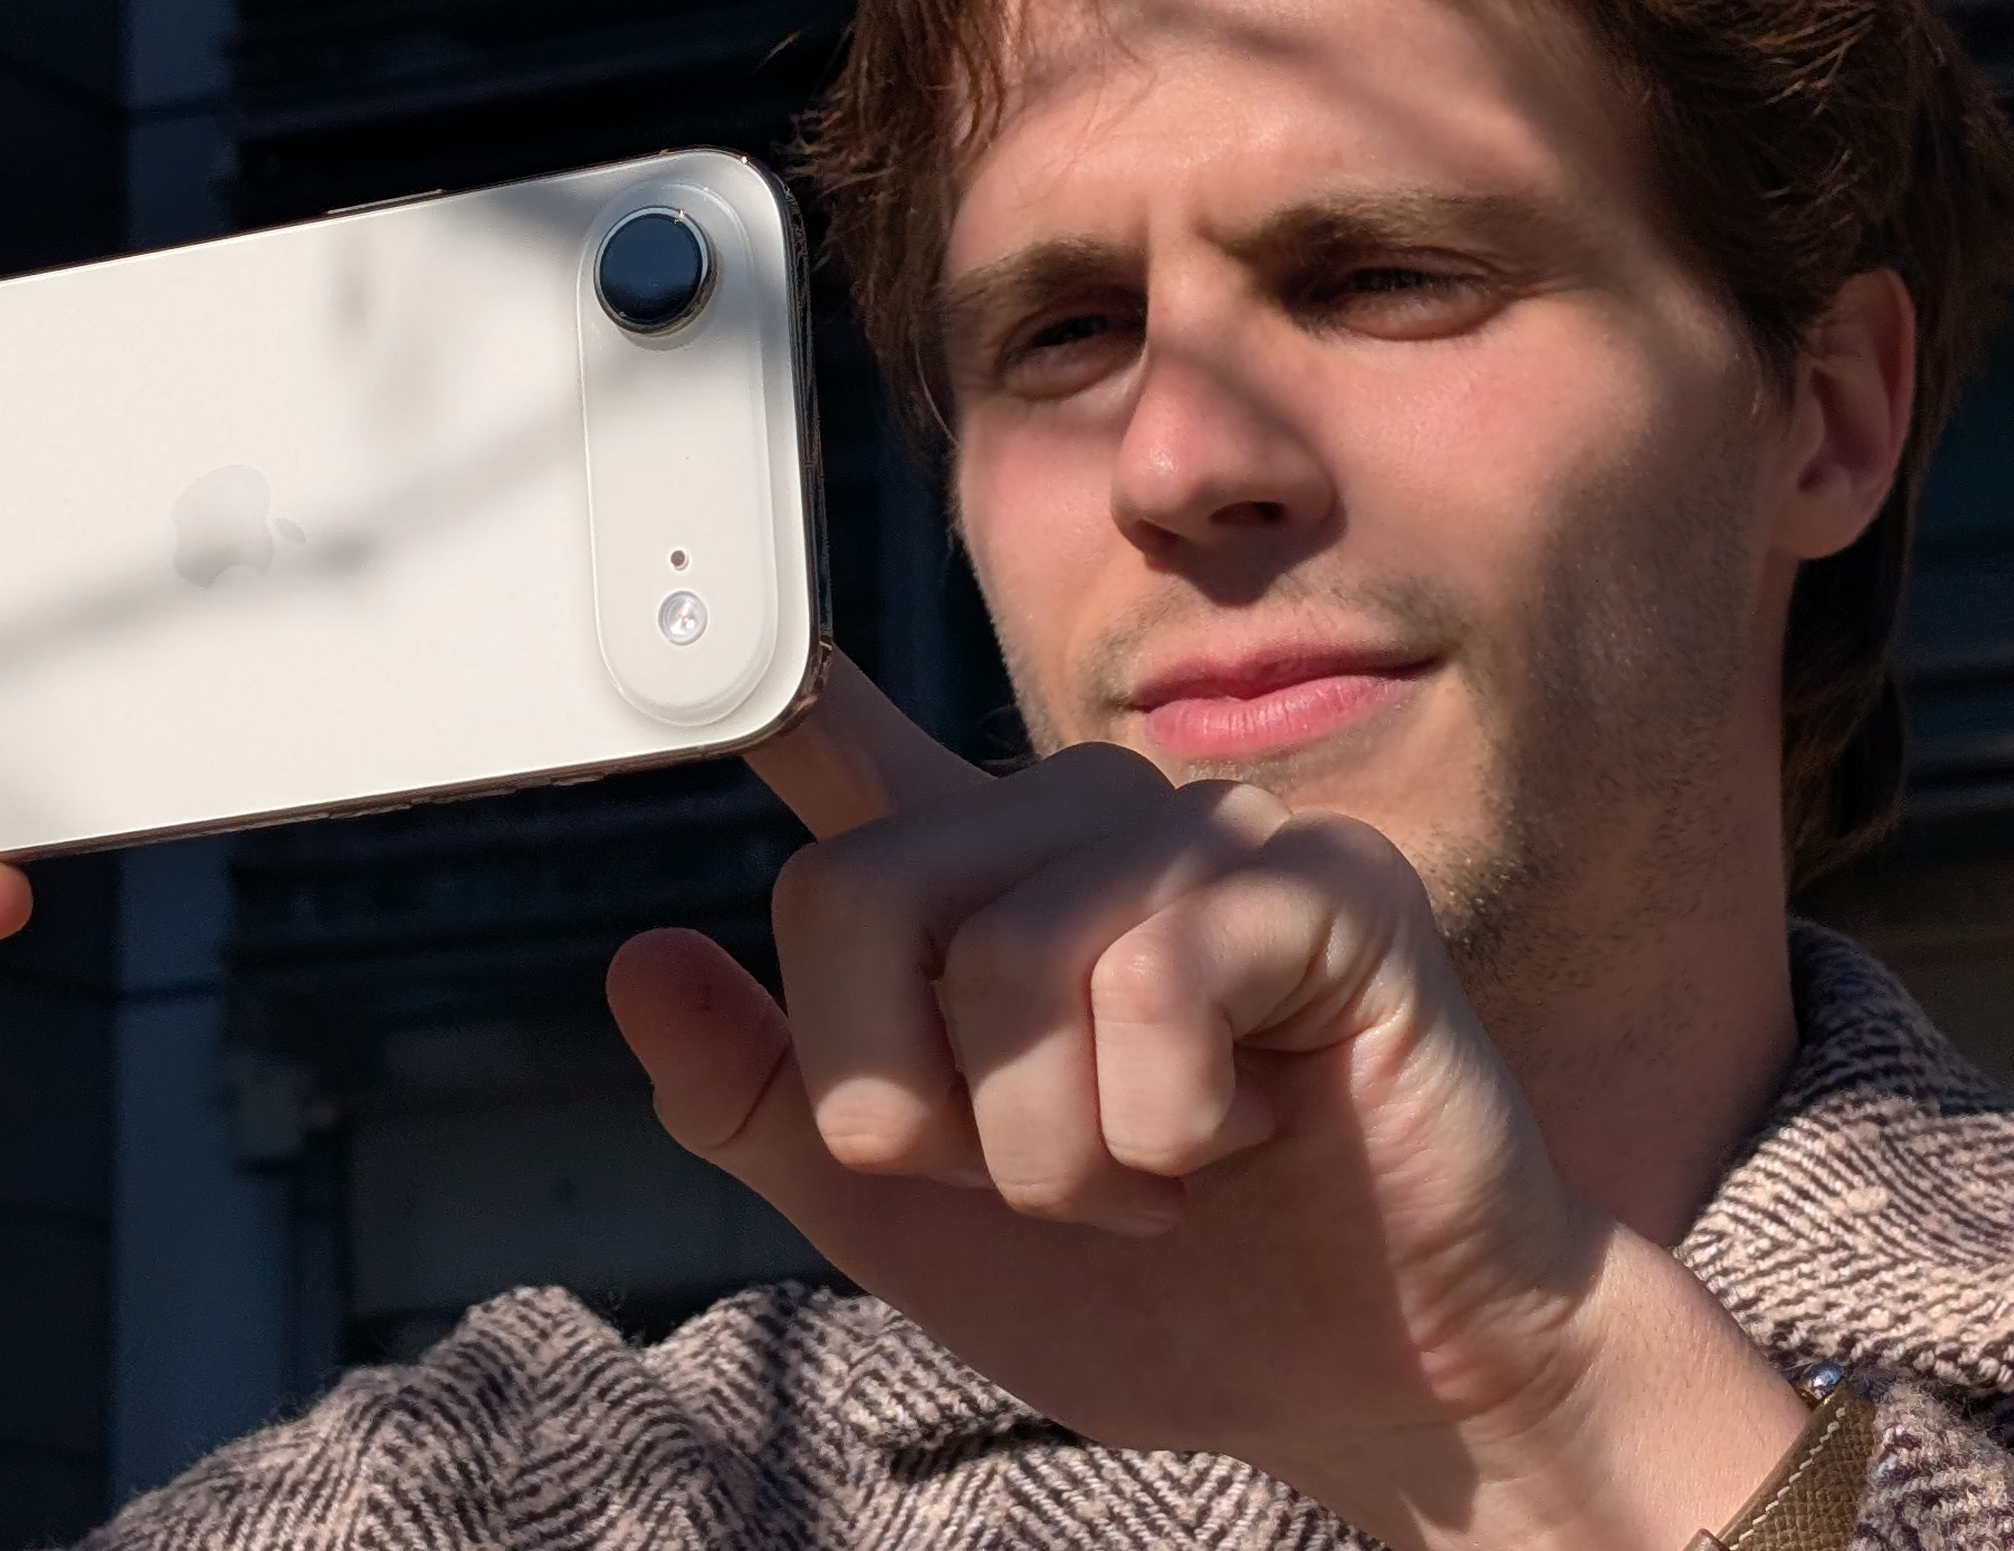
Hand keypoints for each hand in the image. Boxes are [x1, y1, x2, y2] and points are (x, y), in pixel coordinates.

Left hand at [609, 658, 1802, 1550]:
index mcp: (975, 891)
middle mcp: (1080, 828)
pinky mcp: (1322, 885)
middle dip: (925, 1109)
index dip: (764, 682)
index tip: (708, 628)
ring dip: (1060, 1148)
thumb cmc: (1169, 1292)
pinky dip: (1168, 1123)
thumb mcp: (913, 1222)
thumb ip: (769, 1101)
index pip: (840, 748)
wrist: (1373, 1385)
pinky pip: (1150, 980)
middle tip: (1053, 1177)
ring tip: (1160, 1168)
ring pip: (1001, 958)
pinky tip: (1242, 1132)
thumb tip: (640, 964)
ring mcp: (1205, 837)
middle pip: (854, 898)